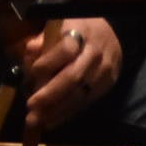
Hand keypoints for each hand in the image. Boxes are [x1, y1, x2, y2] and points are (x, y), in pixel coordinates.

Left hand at [19, 16, 123, 134]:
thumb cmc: (79, 29)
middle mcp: (95, 53)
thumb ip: (43, 39)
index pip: (66, 49)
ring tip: (36, 120)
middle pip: (73, 77)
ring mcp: (103, 72)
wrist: (114, 34)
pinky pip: (85, 103)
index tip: (33, 71)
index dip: (49, 62)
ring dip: (56, 110)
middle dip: (50, 94)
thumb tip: (30, 53)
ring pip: (80, 95)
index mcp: (81, 32)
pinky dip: (66, 114)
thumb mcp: (61, 24)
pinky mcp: (107, 86)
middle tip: (31, 105)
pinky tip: (51, 121)